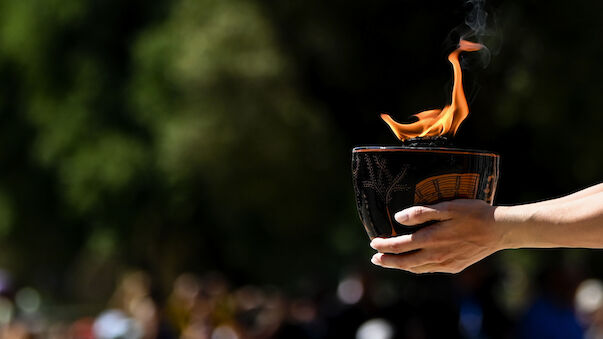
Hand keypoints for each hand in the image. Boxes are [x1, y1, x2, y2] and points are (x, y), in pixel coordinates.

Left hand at [370, 200, 503, 273]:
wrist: (500, 230)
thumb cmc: (474, 213)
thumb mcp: (448, 207)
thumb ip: (422, 213)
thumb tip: (399, 218)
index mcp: (431, 238)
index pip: (400, 245)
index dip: (384, 245)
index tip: (373, 242)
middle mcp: (436, 255)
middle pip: (404, 262)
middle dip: (387, 260)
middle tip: (375, 258)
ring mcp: (445, 263)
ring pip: (416, 268)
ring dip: (400, 265)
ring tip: (388, 262)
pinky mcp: (454, 267)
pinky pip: (429, 269)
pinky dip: (416, 267)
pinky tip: (414, 263)